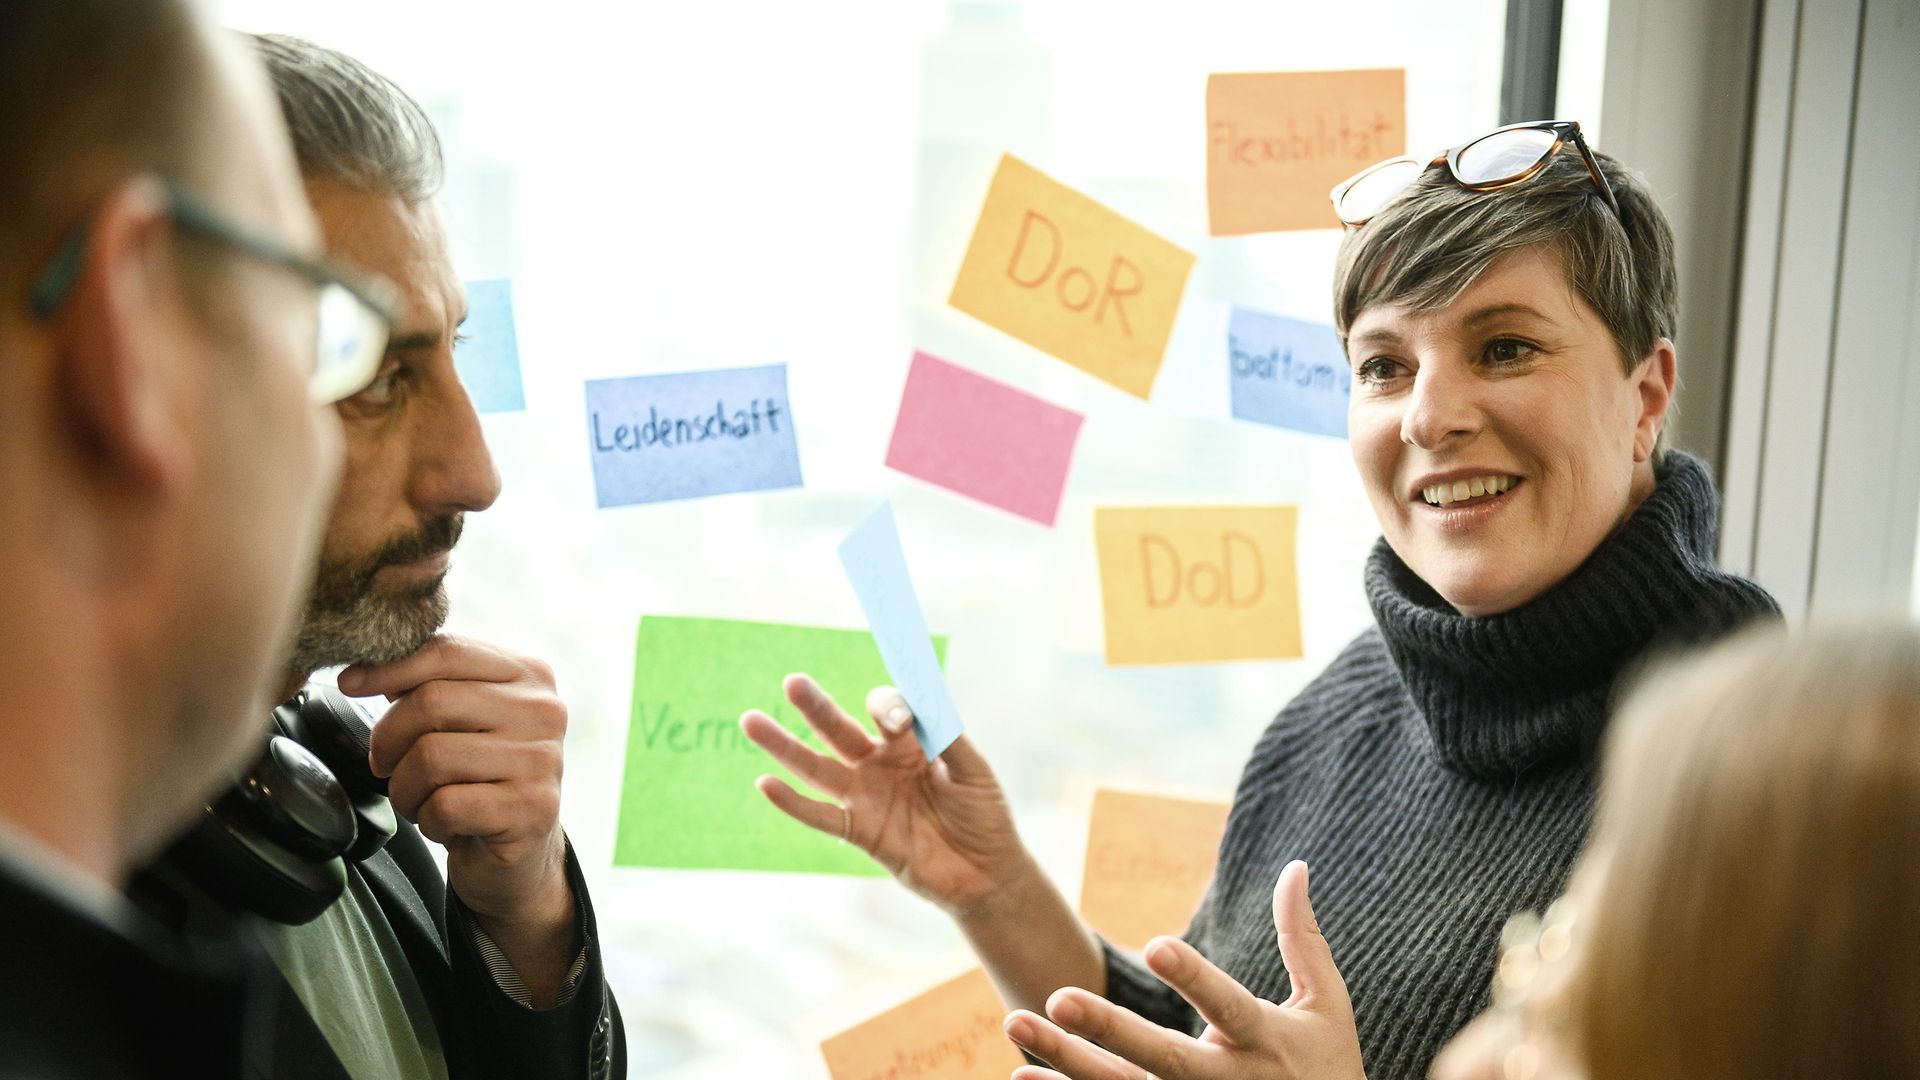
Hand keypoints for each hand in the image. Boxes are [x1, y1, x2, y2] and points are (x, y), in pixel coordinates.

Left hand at [340, 634, 572, 951]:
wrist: (519, 854)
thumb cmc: (478, 778)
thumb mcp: (460, 720)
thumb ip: (426, 684)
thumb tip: (359, 670)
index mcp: (528, 675)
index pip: (447, 651)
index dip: (388, 667)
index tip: (350, 683)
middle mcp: (544, 711)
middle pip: (431, 702)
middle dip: (389, 739)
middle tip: (386, 764)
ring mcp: (542, 760)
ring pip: (431, 757)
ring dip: (405, 787)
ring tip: (421, 798)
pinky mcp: (532, 809)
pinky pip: (444, 806)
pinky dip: (428, 820)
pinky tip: (446, 823)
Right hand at [740, 675, 1029, 916]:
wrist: (988, 873)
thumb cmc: (984, 815)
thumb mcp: (974, 770)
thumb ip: (946, 737)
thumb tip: (916, 704)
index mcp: (910, 743)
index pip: (887, 711)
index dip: (888, 707)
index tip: (895, 718)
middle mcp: (881, 764)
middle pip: (840, 730)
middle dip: (816, 707)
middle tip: (792, 682)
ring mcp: (867, 797)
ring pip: (818, 767)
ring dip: (785, 746)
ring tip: (751, 721)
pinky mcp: (861, 832)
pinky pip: (821, 816)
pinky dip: (793, 803)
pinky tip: (765, 784)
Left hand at [1003, 862, 1364, 1079]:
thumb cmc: (1327, 1066)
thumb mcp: (1326, 1006)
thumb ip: (1303, 940)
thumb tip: (1296, 866)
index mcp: (1264, 1041)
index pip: (1226, 1006)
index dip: (1193, 978)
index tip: (1157, 944)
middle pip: (1162, 1058)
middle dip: (1109, 1029)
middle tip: (1058, 997)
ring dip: (1066, 1062)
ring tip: (1015, 1021)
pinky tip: (1021, 1077)